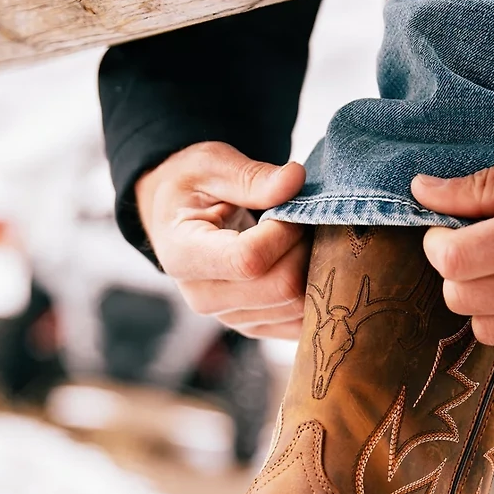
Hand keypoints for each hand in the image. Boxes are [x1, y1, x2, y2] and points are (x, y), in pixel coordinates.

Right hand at [136, 142, 308, 338]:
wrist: (177, 221)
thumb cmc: (192, 188)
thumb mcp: (211, 166)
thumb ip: (251, 176)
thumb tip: (295, 179)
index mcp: (183, 255)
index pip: (249, 259)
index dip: (284, 231)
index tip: (287, 206)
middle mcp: (203, 298)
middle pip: (283, 287)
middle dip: (304, 247)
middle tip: (301, 218)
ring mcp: (230, 318)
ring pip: (300, 305)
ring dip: (314, 266)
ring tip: (298, 236)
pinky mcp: (254, 327)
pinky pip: (303, 321)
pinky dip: (315, 289)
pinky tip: (303, 260)